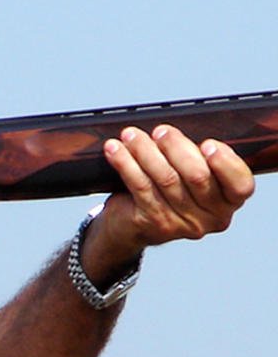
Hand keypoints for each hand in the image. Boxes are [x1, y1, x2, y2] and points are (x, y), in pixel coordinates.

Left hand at [82, 124, 254, 280]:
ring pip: (165, 179)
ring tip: (131, 135)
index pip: (240, 184)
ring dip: (145, 151)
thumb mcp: (191, 176)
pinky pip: (140, 186)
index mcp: (229, 202)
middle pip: (198, 176)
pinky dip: (126, 163)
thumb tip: (175, 131)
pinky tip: (115, 150)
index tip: (208, 144)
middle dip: (177, 148)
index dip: (226, 164)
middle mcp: (211, 217)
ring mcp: (181, 223)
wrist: (132, 225)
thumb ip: (197, 158)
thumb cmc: (168, 190)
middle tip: (160, 131)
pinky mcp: (152, 221)